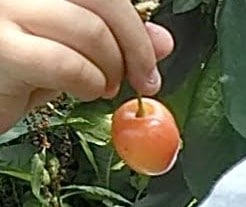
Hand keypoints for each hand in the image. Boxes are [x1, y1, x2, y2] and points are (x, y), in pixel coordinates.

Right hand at [0, 0, 172, 132]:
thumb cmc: (20, 65)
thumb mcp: (71, 46)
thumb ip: (114, 38)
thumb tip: (161, 40)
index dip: (134, 24)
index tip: (149, 61)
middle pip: (104, 0)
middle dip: (135, 47)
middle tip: (140, 80)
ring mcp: (5, 11)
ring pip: (90, 32)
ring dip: (110, 70)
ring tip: (101, 85)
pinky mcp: (2, 48)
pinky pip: (68, 64)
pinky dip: (88, 84)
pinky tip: (82, 90)